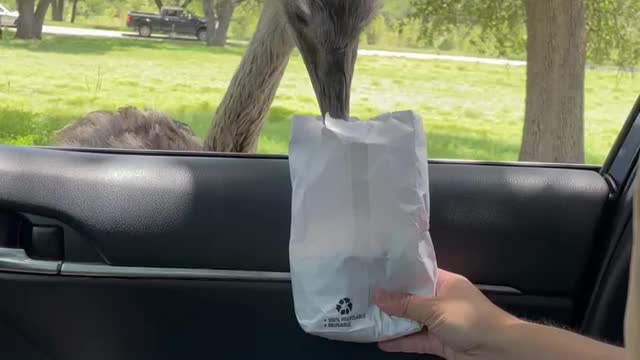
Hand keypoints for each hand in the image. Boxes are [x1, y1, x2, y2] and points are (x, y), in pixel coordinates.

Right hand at [373, 269, 521, 359]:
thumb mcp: (435, 308)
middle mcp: (442, 300)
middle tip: (363, 295)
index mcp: (446, 282)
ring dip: (393, 321)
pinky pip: (416, 340)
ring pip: (412, 320)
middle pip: (412, 298)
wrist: (499, 352)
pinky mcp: (440, 342)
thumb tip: (377, 295)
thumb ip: (405, 303)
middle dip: (391, 299)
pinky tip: (381, 341)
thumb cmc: (470, 320)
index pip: (418, 273)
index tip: (375, 271)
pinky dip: (400, 341)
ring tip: (366, 317)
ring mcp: (441, 322)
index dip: (398, 273)